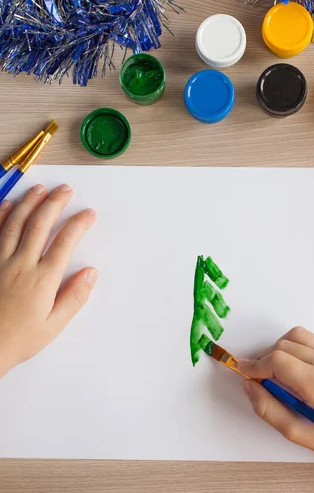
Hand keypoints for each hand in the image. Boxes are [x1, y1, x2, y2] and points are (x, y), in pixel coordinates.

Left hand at [0, 184, 97, 377]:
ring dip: (29, 203)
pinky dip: (2, 215)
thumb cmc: (17, 339)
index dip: (78, 224)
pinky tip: (8, 204)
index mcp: (42, 280)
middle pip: (40, 225)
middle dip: (54, 203)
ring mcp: (1, 262)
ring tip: (40, 189)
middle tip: (65, 190)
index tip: (88, 214)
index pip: (65, 243)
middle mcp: (21, 265)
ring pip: (16, 223)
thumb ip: (74, 297)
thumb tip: (91, 273)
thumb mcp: (53, 326)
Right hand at [238, 327, 313, 490]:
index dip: (254, 365)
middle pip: (282, 346)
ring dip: (277, 349)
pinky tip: (290, 365)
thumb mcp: (296, 432)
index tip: (242, 372)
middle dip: (264, 359)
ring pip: (293, 336)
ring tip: (274, 371)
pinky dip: (292, 346)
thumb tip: (247, 385)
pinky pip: (307, 338)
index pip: (276, 360)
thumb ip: (267, 407)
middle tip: (257, 378)